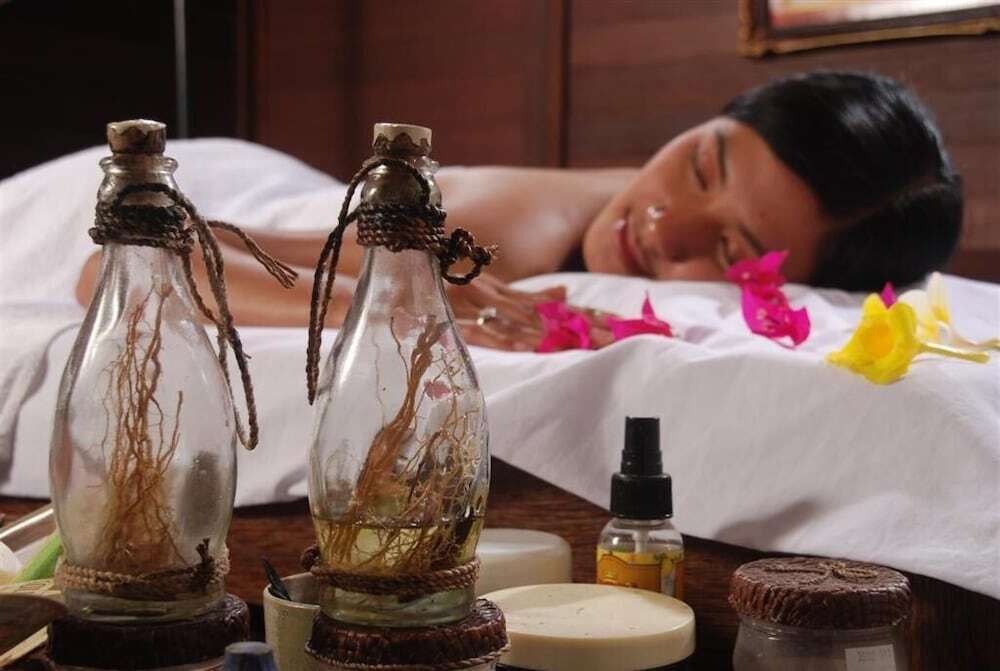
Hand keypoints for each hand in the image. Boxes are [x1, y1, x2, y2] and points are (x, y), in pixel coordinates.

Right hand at [447, 273, 614, 351]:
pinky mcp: (453, 318)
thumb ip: (525, 294)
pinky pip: (482, 330)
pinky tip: (526, 346)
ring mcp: (475, 305)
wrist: (393, 275)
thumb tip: (565, 290)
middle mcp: (494, 294)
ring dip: (554, 334)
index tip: (618, 324)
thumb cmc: (440, 285)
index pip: (554, 305)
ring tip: (586, 345)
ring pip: (521, 321)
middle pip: (546, 314)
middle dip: (583, 326)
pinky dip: (504, 338)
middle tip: (617, 337)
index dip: (586, 314)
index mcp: (505, 289)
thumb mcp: (488, 288)